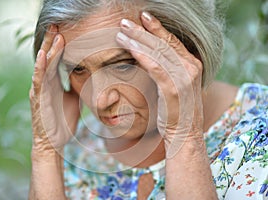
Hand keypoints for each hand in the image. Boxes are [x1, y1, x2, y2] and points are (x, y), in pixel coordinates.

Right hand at [29, 25, 79, 154]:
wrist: (54, 142)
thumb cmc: (63, 121)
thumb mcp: (75, 100)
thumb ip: (78, 87)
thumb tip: (90, 78)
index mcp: (54, 83)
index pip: (56, 60)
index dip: (60, 46)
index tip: (66, 31)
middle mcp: (45, 84)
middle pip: (49, 58)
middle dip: (53, 41)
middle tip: (57, 24)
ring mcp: (40, 90)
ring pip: (43, 66)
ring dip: (49, 50)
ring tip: (55, 34)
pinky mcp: (38, 99)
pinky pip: (38, 81)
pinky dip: (40, 67)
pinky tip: (43, 55)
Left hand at [116, 12, 203, 156]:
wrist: (185, 133)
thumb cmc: (176, 110)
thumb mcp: (173, 84)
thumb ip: (166, 69)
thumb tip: (147, 56)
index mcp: (192, 64)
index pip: (172, 40)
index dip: (156, 27)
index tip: (143, 17)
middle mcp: (190, 66)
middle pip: (163, 42)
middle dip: (143, 29)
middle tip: (125, 21)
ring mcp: (184, 76)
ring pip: (158, 51)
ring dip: (137, 39)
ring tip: (121, 31)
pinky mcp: (174, 88)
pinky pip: (155, 67)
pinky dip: (141, 55)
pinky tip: (129, 48)